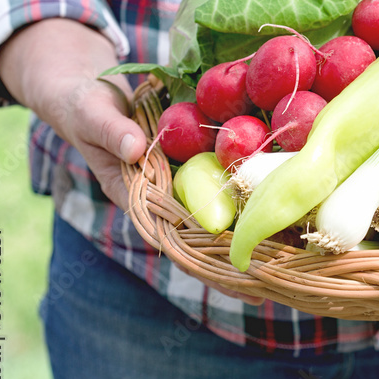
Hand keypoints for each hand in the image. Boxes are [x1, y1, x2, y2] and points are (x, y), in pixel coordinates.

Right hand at [0, 19, 263, 304]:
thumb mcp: (92, 116)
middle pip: (206, 239)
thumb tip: (135, 149)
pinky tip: (286, 205)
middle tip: (279, 284)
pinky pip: (225, 182)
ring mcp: (181, 184)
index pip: (178, 241)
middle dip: (239, 263)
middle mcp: (164, 199)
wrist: (88, 93)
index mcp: (138, 200)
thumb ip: (112, 133)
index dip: (210, 265)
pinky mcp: (195, 164)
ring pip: (220, 216)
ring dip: (253, 233)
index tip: (242, 285)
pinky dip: (251, 193)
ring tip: (294, 258)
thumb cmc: (84, 109)